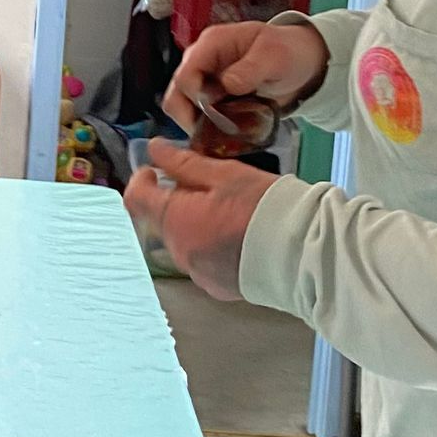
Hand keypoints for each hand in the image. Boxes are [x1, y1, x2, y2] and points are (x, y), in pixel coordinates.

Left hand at [123, 139, 279, 299]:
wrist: (300, 253)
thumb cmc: (264, 208)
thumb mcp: (224, 175)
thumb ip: (183, 163)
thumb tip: (155, 150)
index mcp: (175, 220)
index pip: (135, 198)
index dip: (142, 179)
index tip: (157, 170)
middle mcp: (178, 251)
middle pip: (161, 220)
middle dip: (176, 201)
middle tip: (209, 187)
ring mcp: (196, 272)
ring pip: (182, 240)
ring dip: (193, 224)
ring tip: (229, 212)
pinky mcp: (215, 286)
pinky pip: (201, 261)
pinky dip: (209, 246)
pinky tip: (236, 236)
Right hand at [163, 20, 329, 135]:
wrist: (302, 63)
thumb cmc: (288, 52)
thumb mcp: (274, 57)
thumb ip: (251, 69)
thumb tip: (227, 84)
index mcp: (212, 44)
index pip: (185, 74)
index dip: (194, 98)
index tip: (214, 114)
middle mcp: (201, 61)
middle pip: (176, 93)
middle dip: (190, 116)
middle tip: (215, 132)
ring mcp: (205, 80)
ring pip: (182, 108)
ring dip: (198, 124)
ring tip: (222, 134)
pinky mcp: (211, 97)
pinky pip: (197, 116)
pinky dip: (207, 128)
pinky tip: (225, 133)